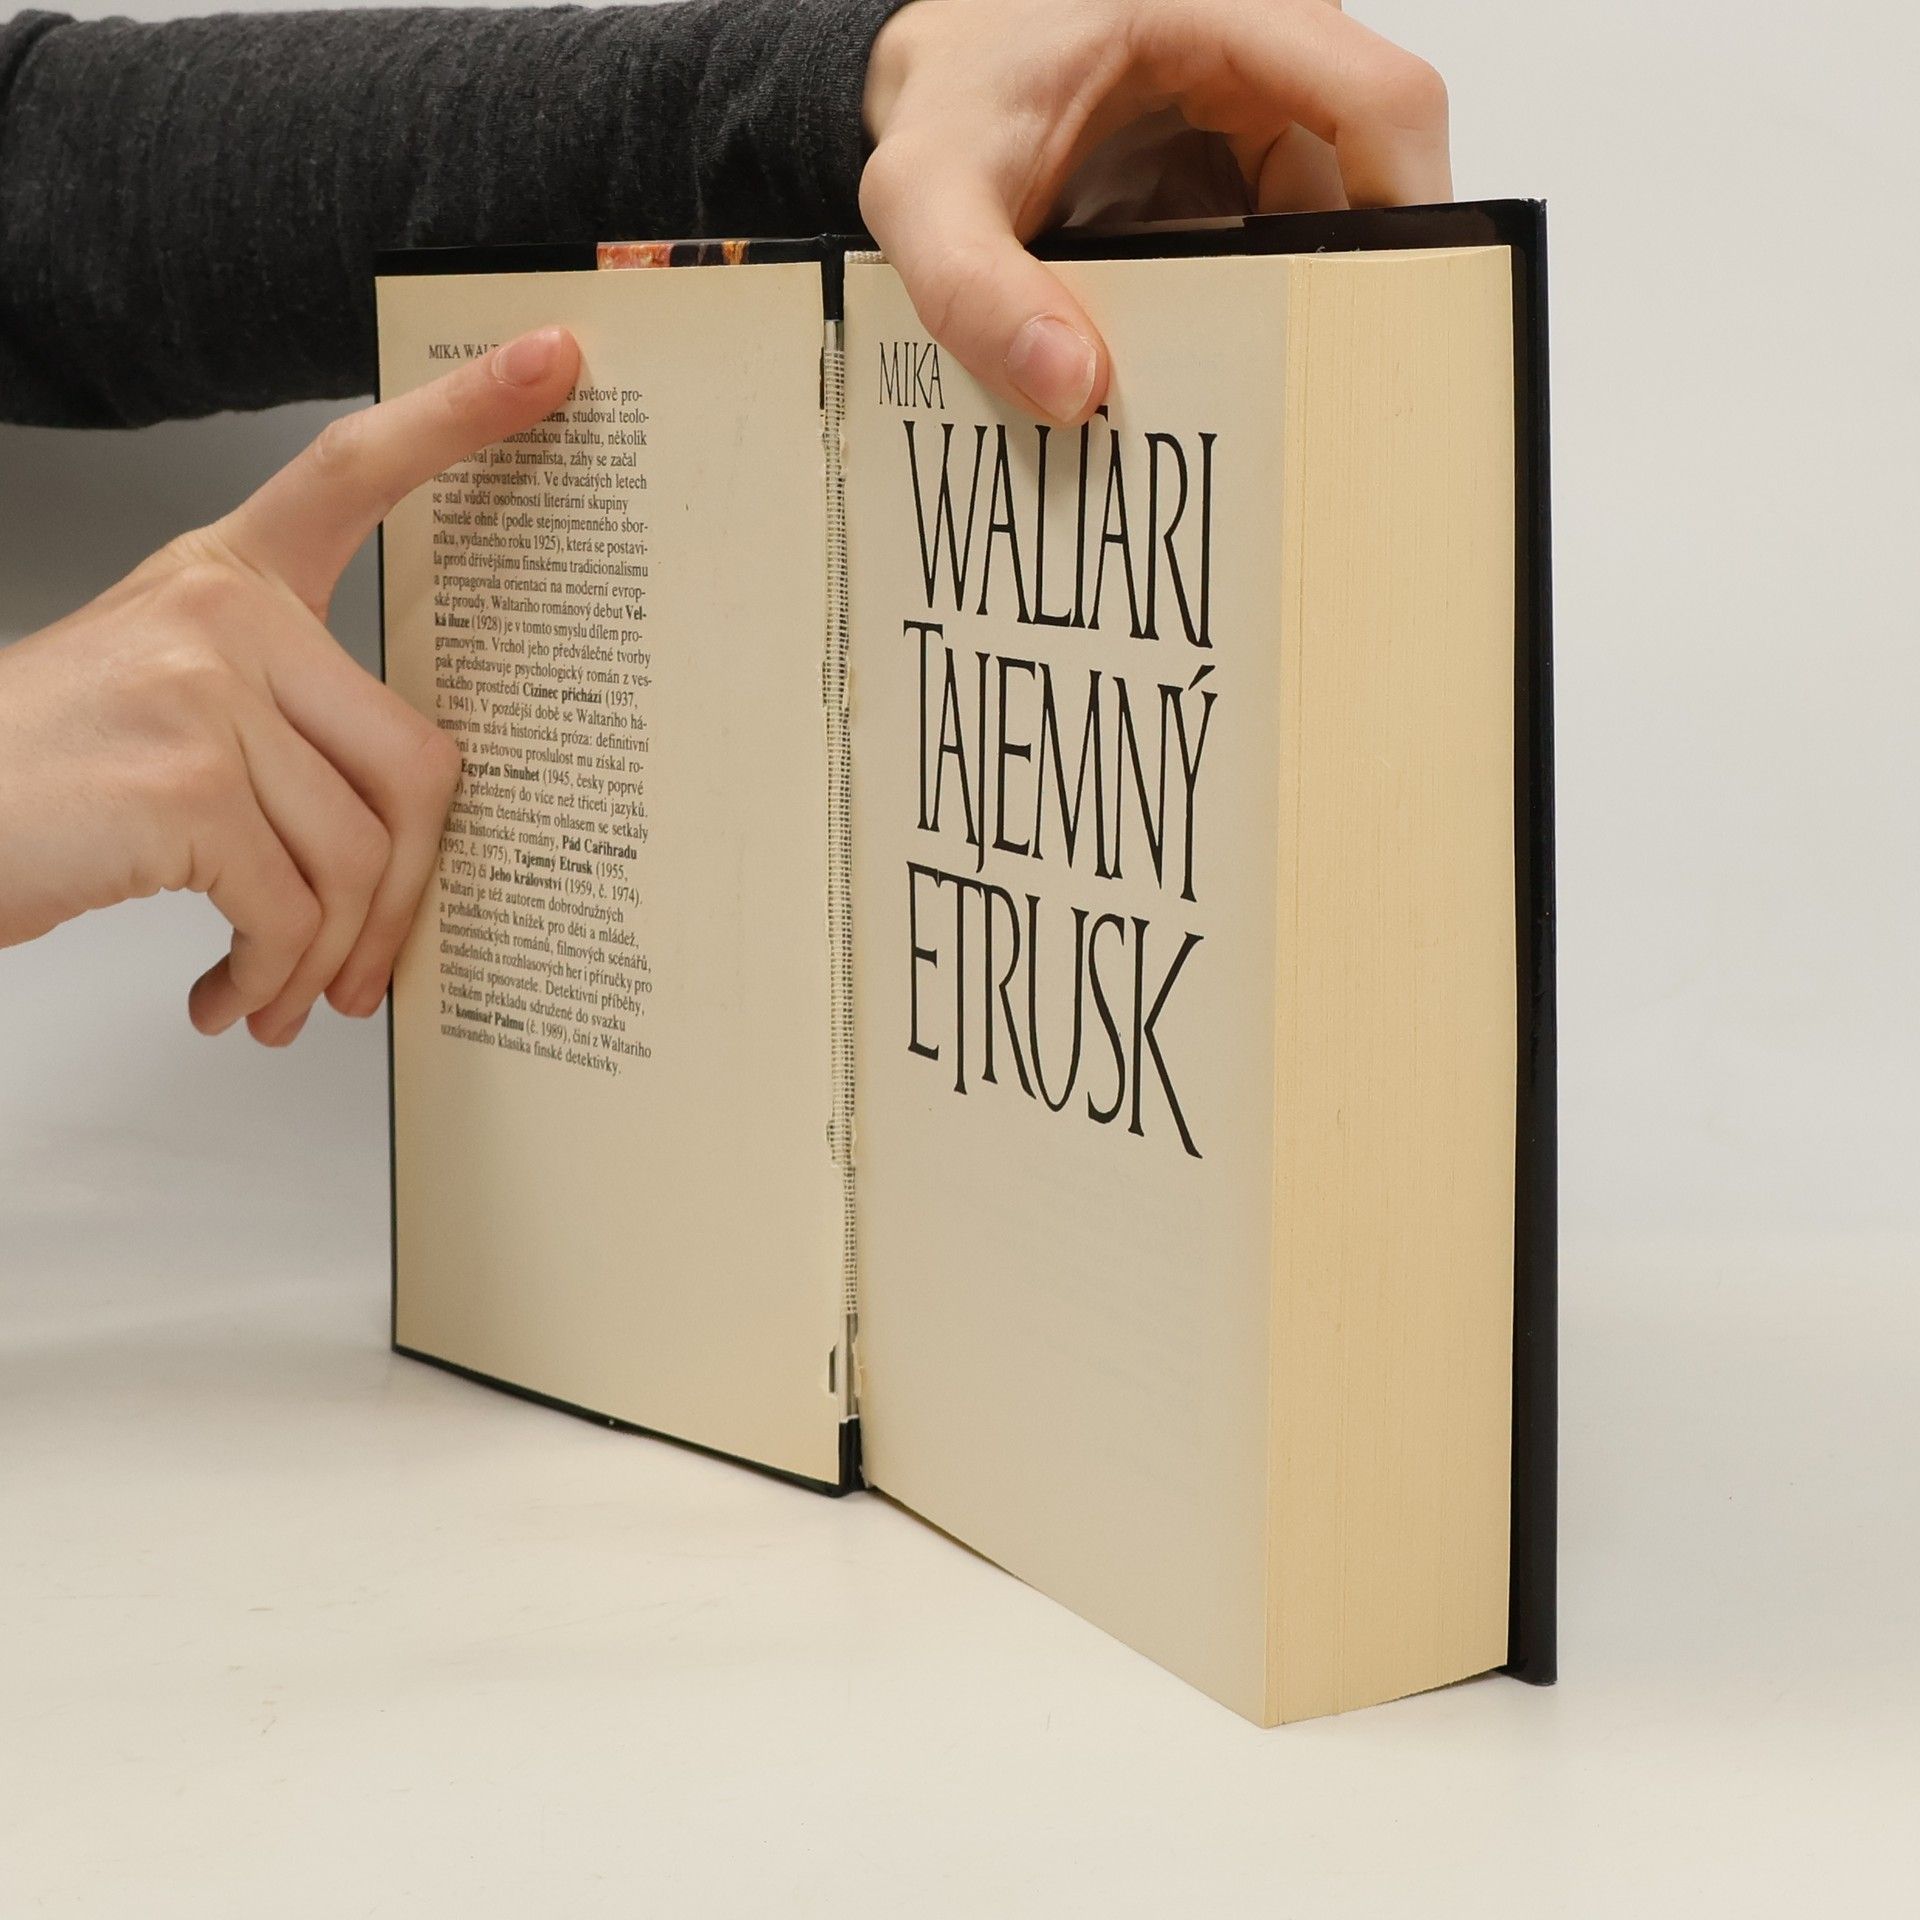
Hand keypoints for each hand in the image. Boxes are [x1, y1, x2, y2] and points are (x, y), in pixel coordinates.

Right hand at [0, 327, 579, 1044]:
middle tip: (363, 966)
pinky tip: (231, 992)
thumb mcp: (170, 707)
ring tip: (278, 991)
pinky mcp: (184, 785)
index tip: (555, 360)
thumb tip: (413, 837)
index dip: (464, 416)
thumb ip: (291, 727)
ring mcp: (202, 691)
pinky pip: (294, 907)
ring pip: (361, 856)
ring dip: (327, 954)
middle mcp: (221, 615)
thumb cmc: (45, 779)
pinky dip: (270, 973)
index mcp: (228, 581)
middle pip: (418, 766)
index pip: (356, 473)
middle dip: (404, 896)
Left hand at [860, 0, 1450, 422]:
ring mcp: (1263, 99)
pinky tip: (1221, 351)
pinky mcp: (1247, 149)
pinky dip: (1265, 298)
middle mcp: (1263, 45)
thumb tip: (1070, 387)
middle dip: (1353, 284)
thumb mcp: (926, 199)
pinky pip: (1292, 229)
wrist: (930, 74)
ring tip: (1259, 387)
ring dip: (1303, 302)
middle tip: (1316, 393)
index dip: (1413, 208)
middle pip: (1376, 168)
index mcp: (1217, 13)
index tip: (1388, 319)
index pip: (1381, 98)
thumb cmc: (944, 103)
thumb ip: (974, 294)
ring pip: (1337, 210)